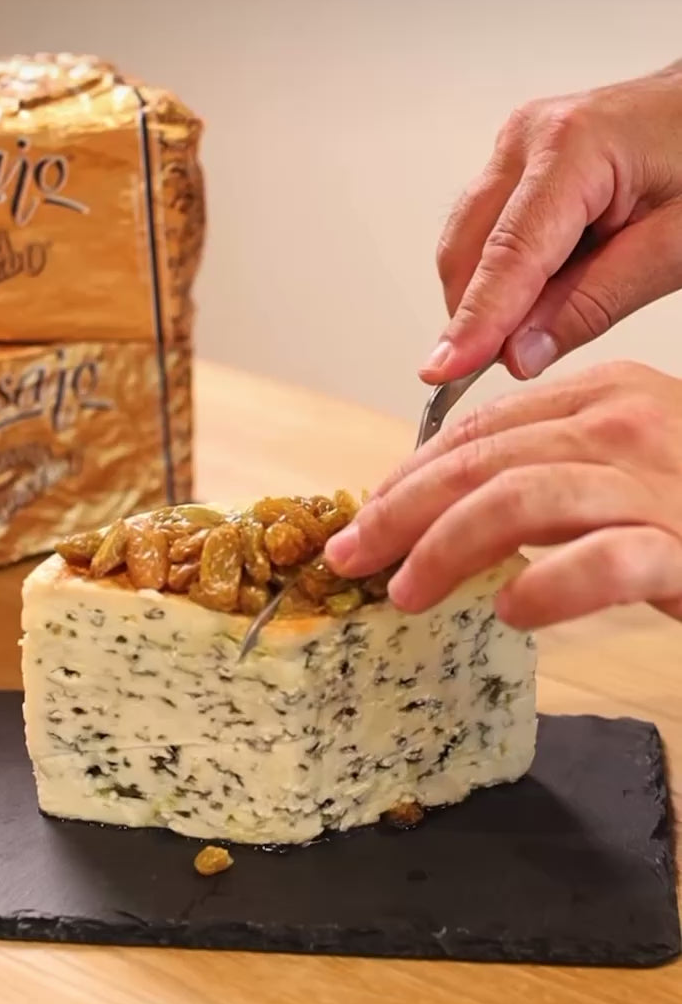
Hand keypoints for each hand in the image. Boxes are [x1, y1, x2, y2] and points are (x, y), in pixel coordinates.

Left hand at [324, 362, 681, 628]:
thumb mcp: (622, 469)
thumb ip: (549, 470)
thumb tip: (444, 507)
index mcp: (607, 395)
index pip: (480, 428)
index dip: (410, 474)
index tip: (366, 515)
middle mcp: (629, 423)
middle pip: (483, 459)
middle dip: (400, 509)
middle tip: (352, 557)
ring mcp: (662, 482)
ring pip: (521, 499)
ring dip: (446, 547)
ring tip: (407, 591)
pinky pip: (606, 561)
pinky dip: (550, 585)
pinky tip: (512, 608)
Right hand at [424, 59, 681, 382]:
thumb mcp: (676, 245)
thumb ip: (595, 303)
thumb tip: (519, 354)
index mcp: (574, 145)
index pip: (507, 254)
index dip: (475, 321)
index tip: (445, 370)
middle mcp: (529, 140)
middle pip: (468, 253)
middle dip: (480, 317)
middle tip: (517, 362)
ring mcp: (515, 152)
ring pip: (468, 251)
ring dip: (493, 299)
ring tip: (555, 312)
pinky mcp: (513, 170)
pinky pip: (484, 239)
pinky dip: (503, 280)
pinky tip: (547, 286)